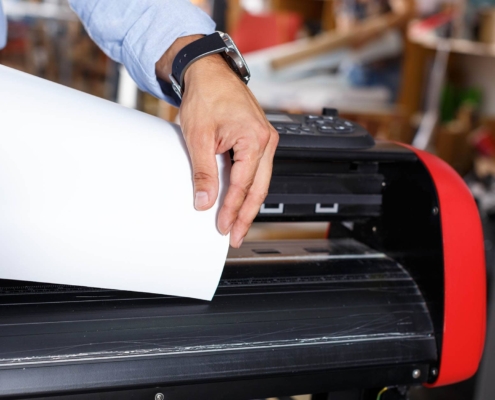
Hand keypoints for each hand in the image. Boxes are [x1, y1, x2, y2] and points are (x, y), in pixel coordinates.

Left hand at [156, 36, 278, 247]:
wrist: (208, 73)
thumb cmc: (206, 96)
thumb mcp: (199, 137)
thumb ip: (204, 172)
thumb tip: (205, 200)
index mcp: (255, 139)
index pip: (244, 185)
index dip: (231, 209)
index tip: (222, 227)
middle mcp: (266, 140)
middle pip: (259, 188)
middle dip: (246, 215)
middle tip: (234, 236)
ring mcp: (265, 140)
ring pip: (260, 181)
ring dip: (247, 203)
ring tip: (235, 223)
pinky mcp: (258, 140)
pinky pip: (256, 170)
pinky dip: (247, 187)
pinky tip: (238, 199)